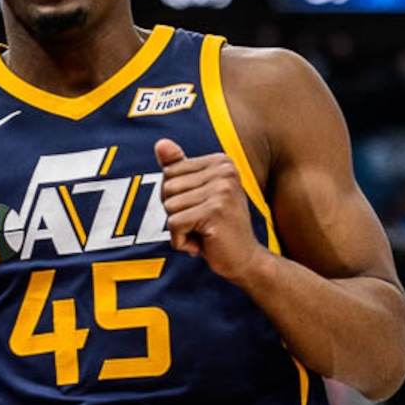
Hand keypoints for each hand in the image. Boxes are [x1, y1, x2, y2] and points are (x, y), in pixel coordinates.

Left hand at [154, 137, 263, 282]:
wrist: (244, 260)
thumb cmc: (218, 228)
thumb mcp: (197, 195)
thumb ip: (179, 169)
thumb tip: (160, 144)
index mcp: (221, 162)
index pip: (170, 172)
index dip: (174, 198)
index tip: (199, 209)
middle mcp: (225, 171)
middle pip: (167, 188)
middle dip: (175, 213)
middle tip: (201, 224)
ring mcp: (222, 190)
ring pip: (169, 207)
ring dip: (179, 229)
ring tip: (203, 233)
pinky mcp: (215, 211)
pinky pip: (174, 224)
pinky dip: (180, 241)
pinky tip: (202, 244)